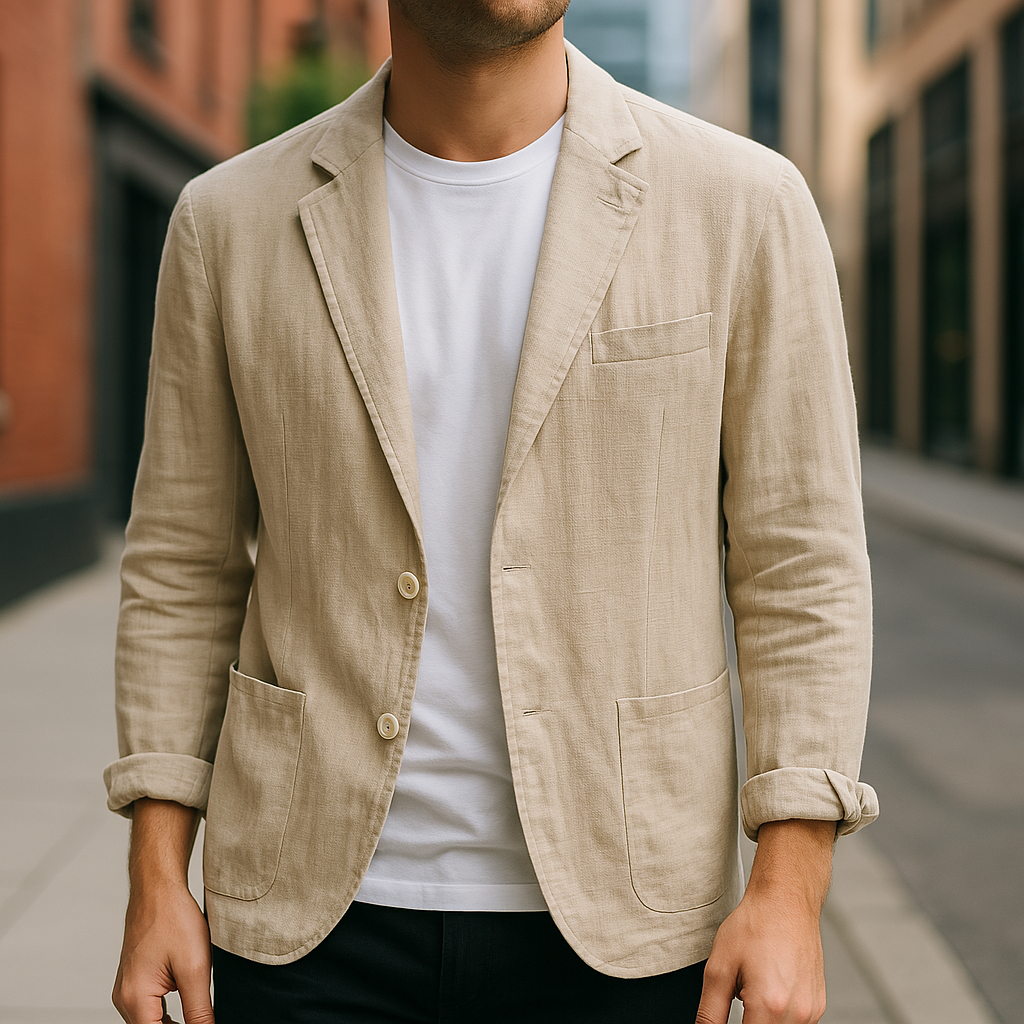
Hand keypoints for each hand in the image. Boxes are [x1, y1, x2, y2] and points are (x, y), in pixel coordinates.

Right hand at [112, 799, 212, 1023]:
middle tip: (203, 1019)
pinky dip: (167, 1013)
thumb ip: (198, 1009)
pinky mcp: (135, 979)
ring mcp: (128, 988)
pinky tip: (188, 1007)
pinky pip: (149, 1008)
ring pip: (151, 1021)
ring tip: (199, 1015)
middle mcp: (125, 998)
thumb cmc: (172, 918)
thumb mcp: (194, 967)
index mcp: (135, 999)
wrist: (159, 888)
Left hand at [695, 819, 833, 1023]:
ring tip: (755, 986)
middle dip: (747, 1021)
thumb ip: (710, 1011)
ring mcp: (811, 1012)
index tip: (728, 1013)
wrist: (786, 900)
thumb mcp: (719, 967)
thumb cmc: (755, 925)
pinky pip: (794, 1023)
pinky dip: (778, 1014)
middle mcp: (796, 1015)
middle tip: (740, 992)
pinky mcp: (818, 1005)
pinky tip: (770, 985)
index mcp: (769, 1007)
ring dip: (763, 1020)